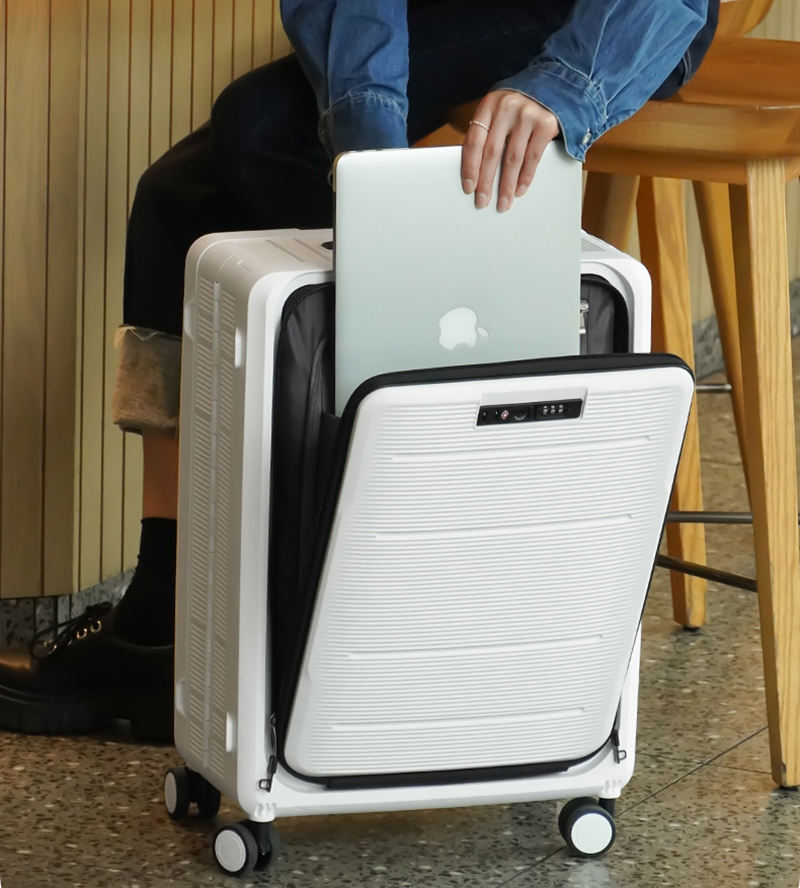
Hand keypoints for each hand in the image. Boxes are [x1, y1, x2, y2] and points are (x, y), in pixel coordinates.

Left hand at [461, 90, 559, 211]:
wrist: (554, 86)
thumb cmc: (519, 106)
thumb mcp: (498, 111)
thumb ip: (488, 132)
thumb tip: (475, 172)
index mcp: (489, 105)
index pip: (474, 140)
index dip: (470, 167)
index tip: (469, 188)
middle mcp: (507, 107)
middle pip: (492, 152)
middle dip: (486, 182)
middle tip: (482, 202)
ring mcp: (528, 114)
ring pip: (513, 159)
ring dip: (507, 186)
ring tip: (503, 203)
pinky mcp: (546, 123)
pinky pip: (533, 158)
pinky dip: (525, 178)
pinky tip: (519, 190)